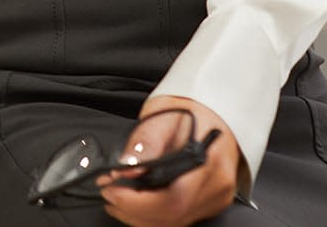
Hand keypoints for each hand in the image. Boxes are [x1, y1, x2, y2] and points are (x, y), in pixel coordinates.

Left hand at [100, 96, 241, 226]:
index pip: (174, 199)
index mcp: (209, 160)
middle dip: (133, 209)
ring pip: (175, 222)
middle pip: (173, 216)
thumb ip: (146, 142)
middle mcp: (217, 185)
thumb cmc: (190, 111)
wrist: (212, 113)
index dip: (138, 203)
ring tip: (117, 196)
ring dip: (140, 216)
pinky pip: (179, 219)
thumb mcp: (162, 115)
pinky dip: (153, 216)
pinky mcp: (210, 204)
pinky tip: (135, 203)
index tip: (112, 190)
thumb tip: (128, 166)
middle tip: (108, 191)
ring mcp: (216, 197)